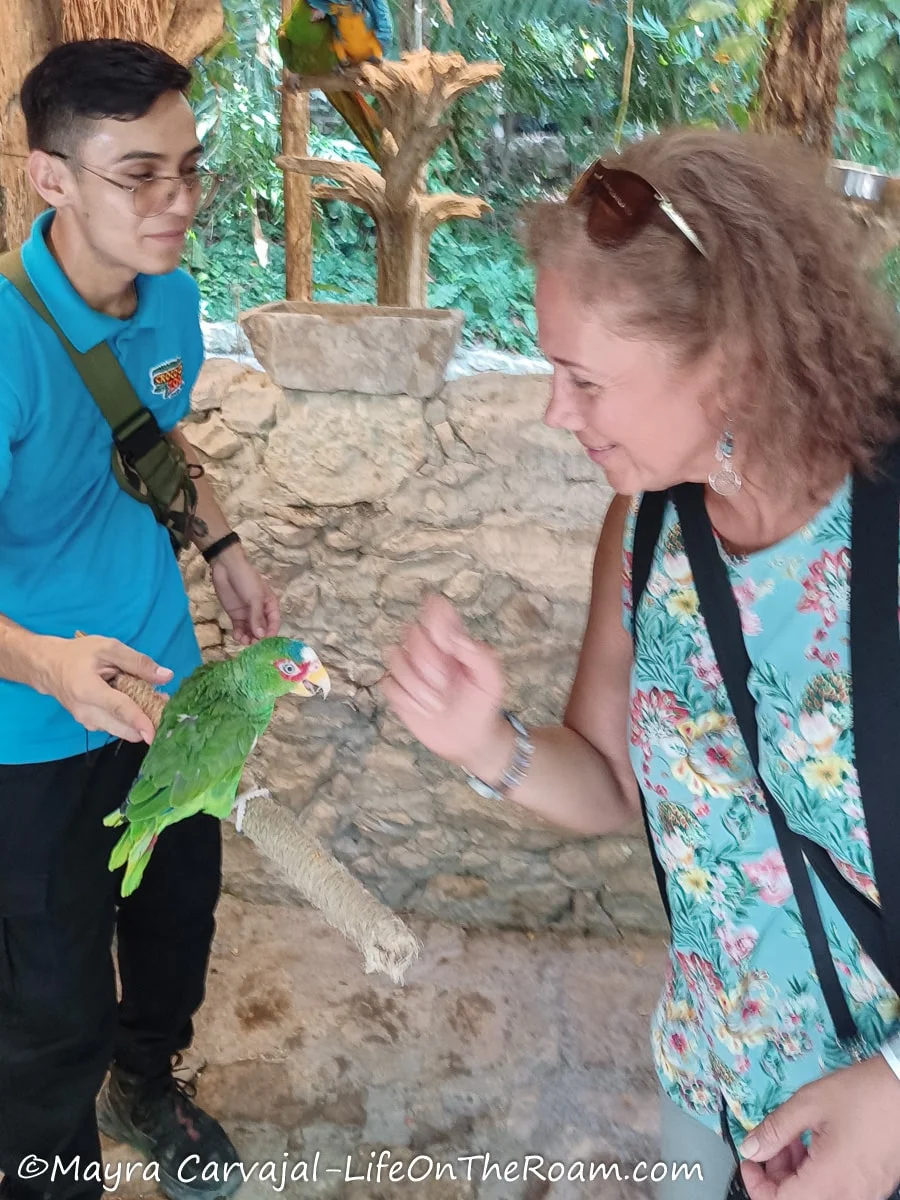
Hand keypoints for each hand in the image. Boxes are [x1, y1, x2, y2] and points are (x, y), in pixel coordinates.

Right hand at [42, 634, 171, 744]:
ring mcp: (87, 722)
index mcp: (89, 691)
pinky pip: (116, 728)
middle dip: (147, 721)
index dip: (139, 721)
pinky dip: (129, 720)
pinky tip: (134, 702)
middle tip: (162, 701)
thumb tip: (166, 676)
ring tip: (150, 697)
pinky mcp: (90, 725)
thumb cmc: (78, 654)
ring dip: (140, 721)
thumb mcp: (109, 648)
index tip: (154, 733)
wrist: (48, 666)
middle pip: (123, 728)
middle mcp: (87, 713)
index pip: (119, 709)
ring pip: (121, 731)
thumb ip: (138, 662)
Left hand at [210, 546, 279, 645]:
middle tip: (253, 643)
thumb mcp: (254, 597)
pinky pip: (240, 628)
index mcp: (270, 605)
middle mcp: (260, 612)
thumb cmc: (246, 579)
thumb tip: (261, 636)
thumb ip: (257, 617)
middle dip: (258, 637)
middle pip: (262, 629)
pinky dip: (239, 634)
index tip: (265, 641)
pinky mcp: (236, 616)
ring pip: (250, 631)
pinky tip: (237, 636)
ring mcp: (248, 614)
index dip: (271, 632)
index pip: (274, 622)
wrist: (226, 568)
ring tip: (244, 641)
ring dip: (248, 638)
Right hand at [381, 594, 506, 769]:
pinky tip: (424, 710)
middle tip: (446, 683)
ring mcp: (410, 668)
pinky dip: (406, 699)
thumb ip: (479, 655)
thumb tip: (455, 638)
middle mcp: (428, 648)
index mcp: (452, 638)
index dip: (435, 619)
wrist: (470, 739)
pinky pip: (388, 683)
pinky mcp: (398, 690)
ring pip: (395, 657)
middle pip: (411, 632)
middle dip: (427, 660)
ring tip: (439, 704)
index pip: (436, 610)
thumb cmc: (483, 704)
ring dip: (417, 685)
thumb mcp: (492, 679)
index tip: (446, 644)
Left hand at [739, 1056, 899, 1199]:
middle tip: (775, 1140)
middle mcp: (849, 1196)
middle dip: (777, 1173)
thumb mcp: (809, 1104)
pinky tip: (818, 1143)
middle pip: (798, 1199)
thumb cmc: (863, 1094)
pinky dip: (819, 1172)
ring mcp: (864, 1194)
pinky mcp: (873, 1186)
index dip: (757, 1184)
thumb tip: (751, 1147)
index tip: (750, 1161)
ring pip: (817, 1195)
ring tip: (797, 1136)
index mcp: (830, 1181)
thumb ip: (775, 1129)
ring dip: (798, 1172)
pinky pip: (837, 1189)